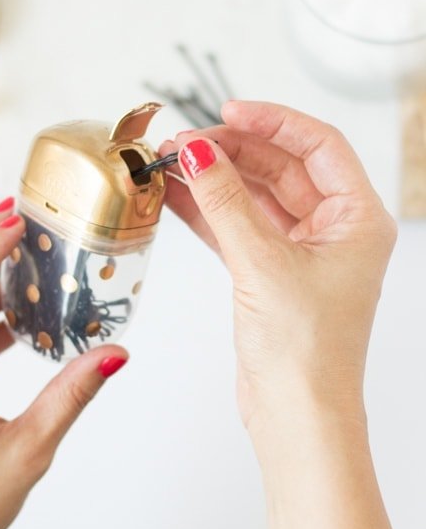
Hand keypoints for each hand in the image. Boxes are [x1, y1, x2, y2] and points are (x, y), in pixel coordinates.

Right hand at [159, 101, 396, 433]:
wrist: (296, 416)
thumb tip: (196, 150)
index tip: (228, 111)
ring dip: (215, 178)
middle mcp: (334, 230)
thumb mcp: (261, 263)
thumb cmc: (306, 352)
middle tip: (184, 143)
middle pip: (282, 167)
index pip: (319, 145)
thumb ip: (223, 201)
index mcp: (357, 219)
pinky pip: (238, 226)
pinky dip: (208, 211)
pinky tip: (176, 197)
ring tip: (171, 162)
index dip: (273, 121)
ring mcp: (301, 251)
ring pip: (255, 196)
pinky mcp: (271, 273)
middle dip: (232, 151)